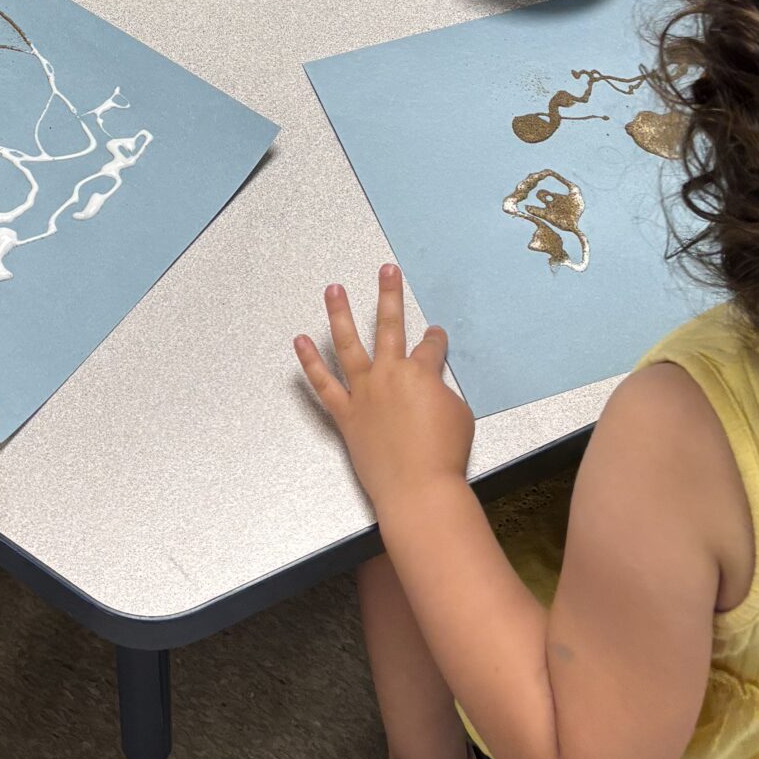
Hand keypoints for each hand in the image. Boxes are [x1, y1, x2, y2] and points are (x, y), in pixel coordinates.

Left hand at [294, 264, 473, 513]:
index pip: (430, 347)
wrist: (418, 489)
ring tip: (333, 289)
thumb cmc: (444, 454)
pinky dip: (309, 362)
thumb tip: (430, 386)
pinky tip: (299, 341)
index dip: (435, 339)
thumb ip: (441, 392)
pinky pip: (323, 385)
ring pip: (348, 344)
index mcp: (420, 371)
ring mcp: (363, 392)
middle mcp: (389, 373)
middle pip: (389, 326)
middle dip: (389, 295)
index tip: (435, 333)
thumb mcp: (459, 414)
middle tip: (387, 270)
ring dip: (340, 314)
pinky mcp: (346, 414)